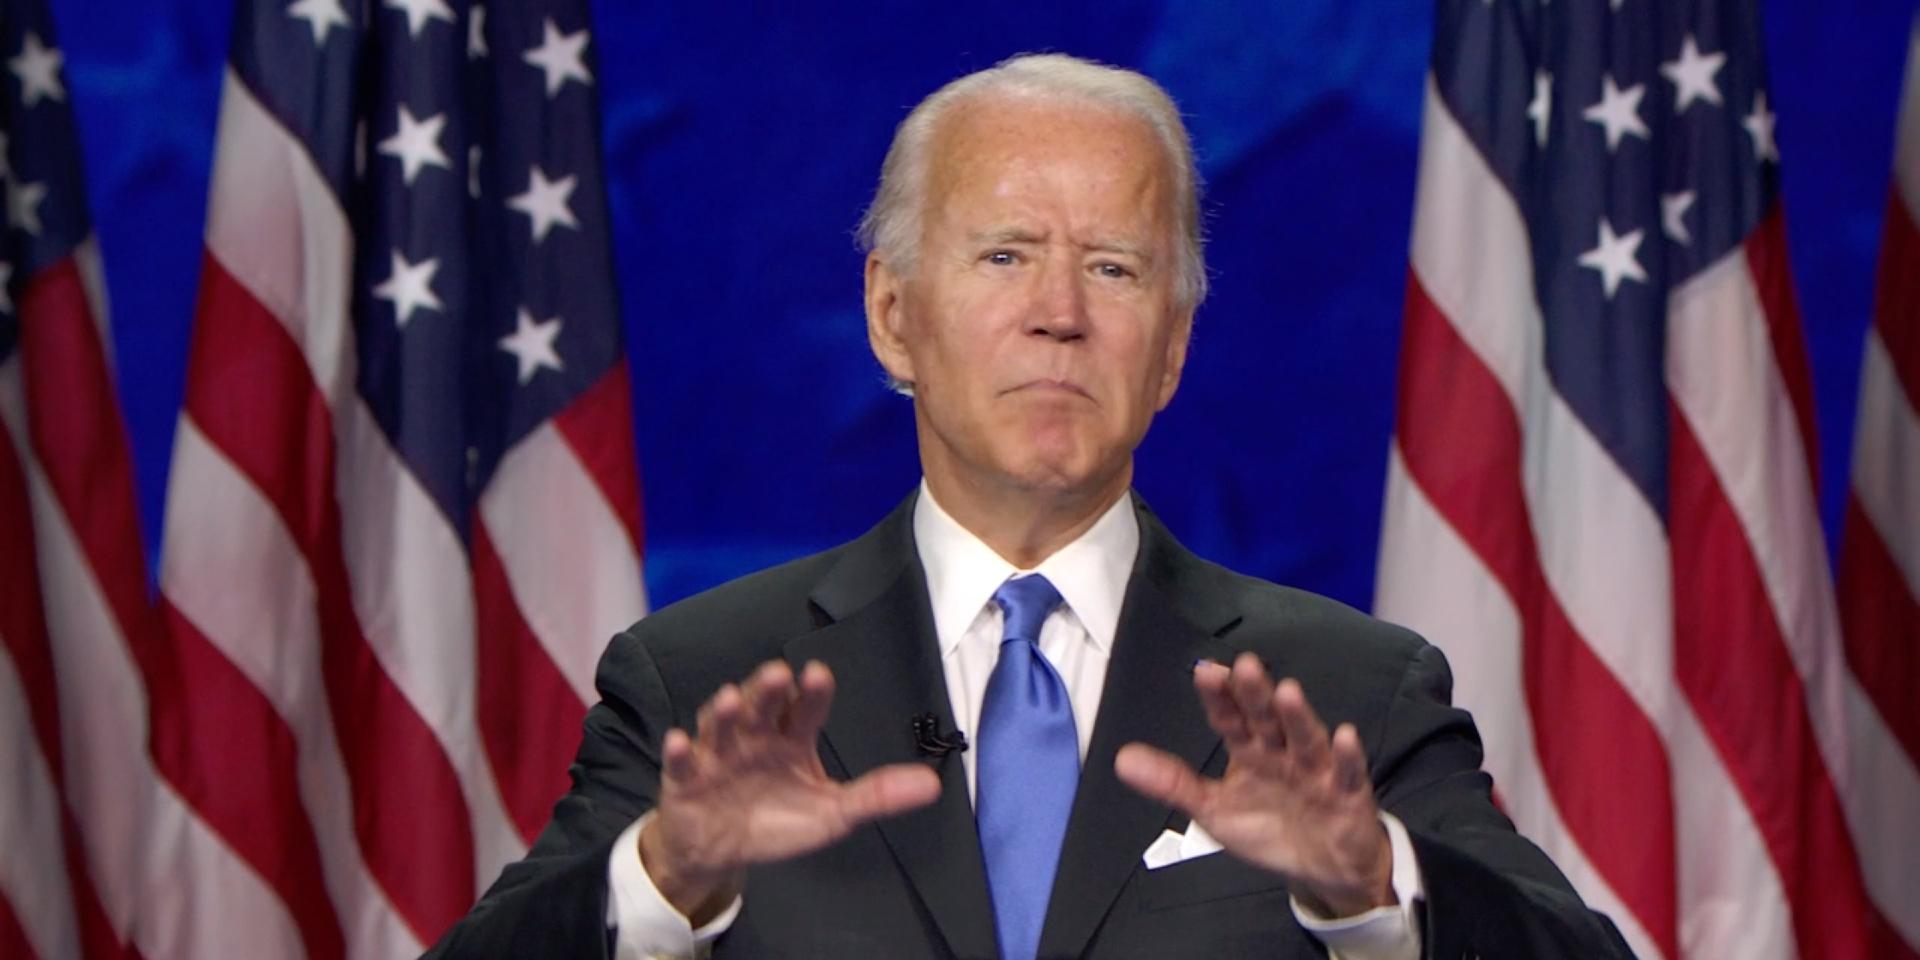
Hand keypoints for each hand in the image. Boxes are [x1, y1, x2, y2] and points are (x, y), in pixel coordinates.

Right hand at [639, 659, 941, 922]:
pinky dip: (677, 753)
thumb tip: (933, 785)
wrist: (719, 850)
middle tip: (777, 675)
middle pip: (760, 706)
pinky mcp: (685, 778)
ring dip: (722, 712)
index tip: (819, 675)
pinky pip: (679, 763)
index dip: (811, 692)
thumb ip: (876, 796)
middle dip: (766, 690)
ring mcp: (717, 754)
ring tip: (729, 700)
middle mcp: (754, 736)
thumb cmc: (777, 819)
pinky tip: (678, 743)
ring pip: (719, 725)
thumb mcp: (832, 813)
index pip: (804, 709)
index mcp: (791, 738)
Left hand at [1113, 652, 1393, 917]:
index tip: (1205, 672)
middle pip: (1267, 720)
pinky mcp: (1348, 794)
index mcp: (1250, 752)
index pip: (1230, 720)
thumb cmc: (1270, 829)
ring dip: (1298, 716)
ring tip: (1287, 692)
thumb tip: (1122, 759)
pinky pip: (1349, 774)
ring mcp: (1316, 771)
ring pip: (1306, 739)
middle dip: (1256, 695)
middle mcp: (1282, 753)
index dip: (1219, 698)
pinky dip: (1348, 757)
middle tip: (1245, 667)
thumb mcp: (1214, 810)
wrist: (1324, 868)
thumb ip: (1173, 784)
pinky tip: (1344, 736)